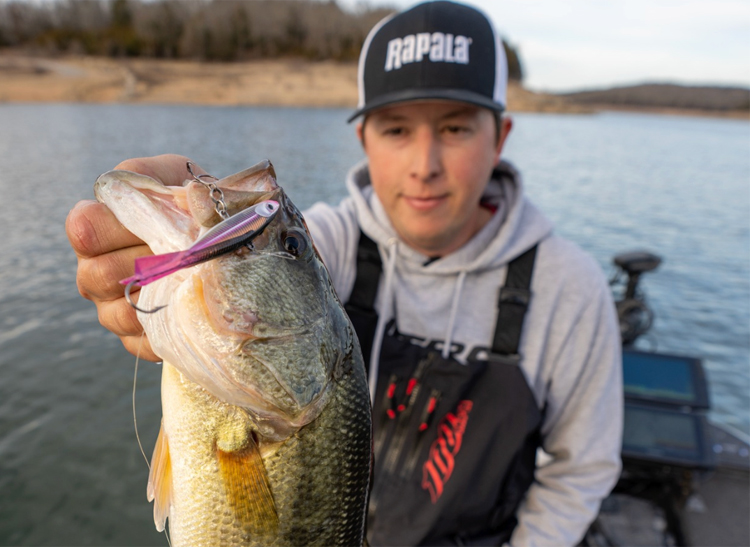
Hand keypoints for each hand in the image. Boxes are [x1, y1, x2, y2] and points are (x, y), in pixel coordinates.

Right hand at [66, 155, 203, 360]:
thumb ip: (162, 177)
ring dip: (157, 297)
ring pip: (116, 313)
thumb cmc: (189, 202)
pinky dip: (166, 329)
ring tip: (189, 280)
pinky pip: (140, 342)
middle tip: (182, 253)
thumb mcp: (177, 175)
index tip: (152, 222)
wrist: (219, 240)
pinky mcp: (136, 337)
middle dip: (145, 262)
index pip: (83, 228)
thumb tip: (187, 196)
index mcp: (96, 226)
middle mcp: (94, 268)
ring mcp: (111, 306)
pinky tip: (188, 310)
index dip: (117, 227)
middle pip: (97, 275)